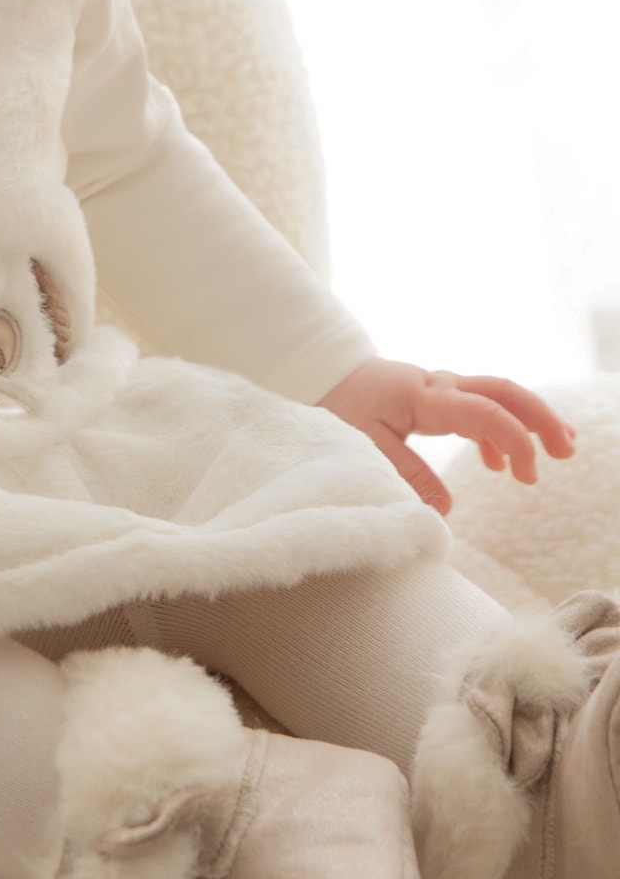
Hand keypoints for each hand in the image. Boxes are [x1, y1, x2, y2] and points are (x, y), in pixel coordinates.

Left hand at [315, 357, 575, 512]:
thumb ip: (405, 473)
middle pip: (502, 391)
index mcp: (423, 395)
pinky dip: (496, 432)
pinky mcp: (431, 396)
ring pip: (496, 395)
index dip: (512, 439)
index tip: (527, 471)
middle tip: (564, 449)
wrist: (314, 370)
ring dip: (529, 420)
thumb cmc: (334, 404)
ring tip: (558, 451)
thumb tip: (445, 508)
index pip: (482, 411)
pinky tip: (499, 465)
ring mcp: (436, 387)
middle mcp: (437, 385)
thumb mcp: (362, 444)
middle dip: (539, 418)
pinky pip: (476, 408)